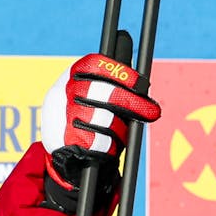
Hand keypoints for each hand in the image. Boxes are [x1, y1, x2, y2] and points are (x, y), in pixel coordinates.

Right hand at [40, 53, 160, 213]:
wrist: (62, 150)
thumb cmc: (84, 118)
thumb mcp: (91, 96)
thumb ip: (111, 87)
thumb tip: (143, 87)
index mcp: (70, 77)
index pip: (95, 65)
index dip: (121, 73)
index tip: (141, 84)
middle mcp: (64, 93)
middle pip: (105, 92)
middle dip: (133, 103)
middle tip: (154, 112)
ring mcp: (65, 116)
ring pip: (106, 119)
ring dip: (121, 129)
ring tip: (120, 134)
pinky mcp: (70, 140)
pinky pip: (101, 141)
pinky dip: (111, 146)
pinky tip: (110, 147)